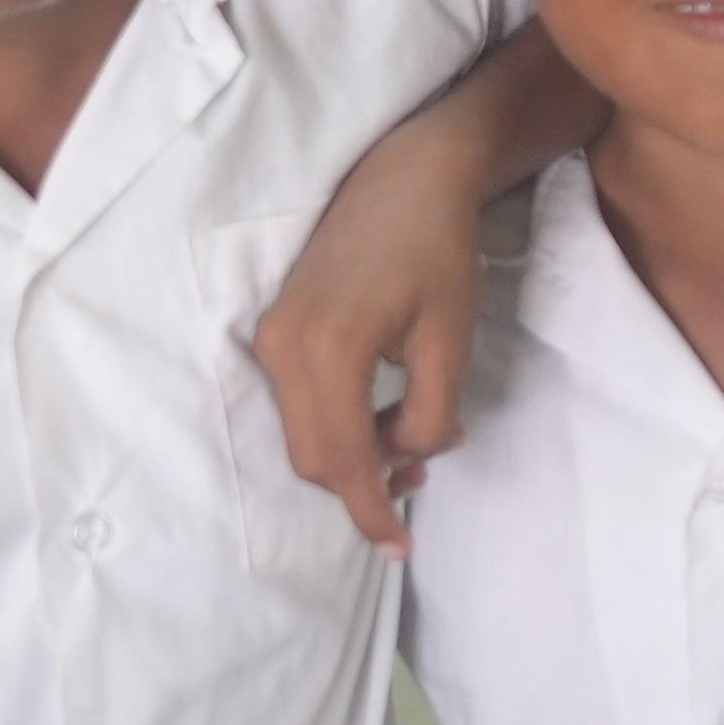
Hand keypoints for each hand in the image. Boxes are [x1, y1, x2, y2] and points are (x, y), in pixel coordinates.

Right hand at [252, 127, 491, 558]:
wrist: (407, 177)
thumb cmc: (439, 252)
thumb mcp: (451, 341)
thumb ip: (431, 414)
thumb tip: (411, 459)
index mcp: (328, 350)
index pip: (342, 461)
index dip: (370, 512)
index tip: (399, 548)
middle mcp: (284, 348)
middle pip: (313, 458)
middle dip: (364, 485)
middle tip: (420, 479)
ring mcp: (272, 337)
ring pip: (304, 435)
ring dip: (353, 455)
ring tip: (412, 440)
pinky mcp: (277, 328)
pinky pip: (299, 403)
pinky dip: (338, 424)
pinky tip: (382, 412)